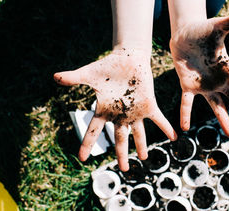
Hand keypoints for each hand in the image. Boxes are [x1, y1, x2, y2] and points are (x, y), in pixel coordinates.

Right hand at [54, 48, 176, 170]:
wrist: (127, 58)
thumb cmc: (108, 67)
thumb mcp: (89, 74)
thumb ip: (74, 78)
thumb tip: (55, 77)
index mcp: (105, 110)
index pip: (93, 131)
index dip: (87, 144)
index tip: (82, 158)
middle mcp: (120, 115)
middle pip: (120, 138)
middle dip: (121, 154)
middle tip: (124, 169)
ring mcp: (135, 111)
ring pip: (139, 133)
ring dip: (142, 146)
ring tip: (145, 158)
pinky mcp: (149, 104)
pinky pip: (158, 119)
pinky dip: (165, 128)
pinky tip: (174, 137)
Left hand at [170, 7, 228, 135]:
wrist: (183, 35)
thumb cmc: (203, 30)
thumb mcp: (219, 27)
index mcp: (228, 67)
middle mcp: (219, 79)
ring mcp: (204, 85)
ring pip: (217, 105)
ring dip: (223, 119)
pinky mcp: (188, 86)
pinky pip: (187, 103)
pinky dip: (186, 114)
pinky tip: (184, 127)